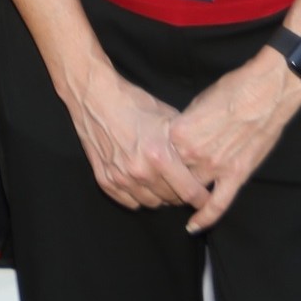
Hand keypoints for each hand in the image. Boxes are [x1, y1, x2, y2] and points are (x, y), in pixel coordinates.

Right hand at [61, 58, 200, 211]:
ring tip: (162, 183)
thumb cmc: (133, 103)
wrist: (95, 97)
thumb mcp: (167, 117)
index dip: (201, 198)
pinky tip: (142, 183)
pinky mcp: (105, 180)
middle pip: (170, 200)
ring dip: (160, 197)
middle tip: (182, 184)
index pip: (189, 192)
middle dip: (180, 195)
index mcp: (159, 155)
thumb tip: (200, 161)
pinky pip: (129, 202)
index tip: (205, 197)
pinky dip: (138, 196)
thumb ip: (184, 143)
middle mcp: (140, 171)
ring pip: (150, 203)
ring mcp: (120, 178)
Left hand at [168, 51, 300, 229]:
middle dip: (166, 181)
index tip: (153, 164)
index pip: (159, 156)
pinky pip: (218, 204)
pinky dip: (205, 217)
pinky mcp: (236, 174)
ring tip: (177, 198)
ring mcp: (215, 167)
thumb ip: (183, 126)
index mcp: (178, 133)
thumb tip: (176, 138)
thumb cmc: (231, 90)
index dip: (156, 162)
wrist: (264, 91)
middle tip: (163, 183)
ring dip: (183, 196)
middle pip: (172, 176)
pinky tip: (194, 227)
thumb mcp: (195, 104)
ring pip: (191, 191)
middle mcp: (193, 153)